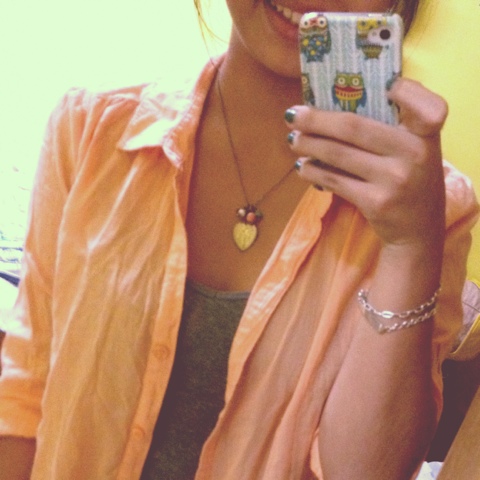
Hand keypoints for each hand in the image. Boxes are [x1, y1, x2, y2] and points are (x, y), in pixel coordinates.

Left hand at [286, 78, 447, 252]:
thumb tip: (336, 107)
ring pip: (339, 154)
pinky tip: (302, 167)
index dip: (404, 90)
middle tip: (293, 116)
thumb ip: (396, 128)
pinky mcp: (376, 202)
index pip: (425, 105)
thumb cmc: (411, 182)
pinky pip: (335, 180)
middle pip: (355, 127)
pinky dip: (313, 172)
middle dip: (317, 120)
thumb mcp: (416, 152)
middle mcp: (414, 154)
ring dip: (309, 144)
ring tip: (293, 140)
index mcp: (427, 135)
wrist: (417, 231)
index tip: (376, 86)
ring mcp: (395, 180)